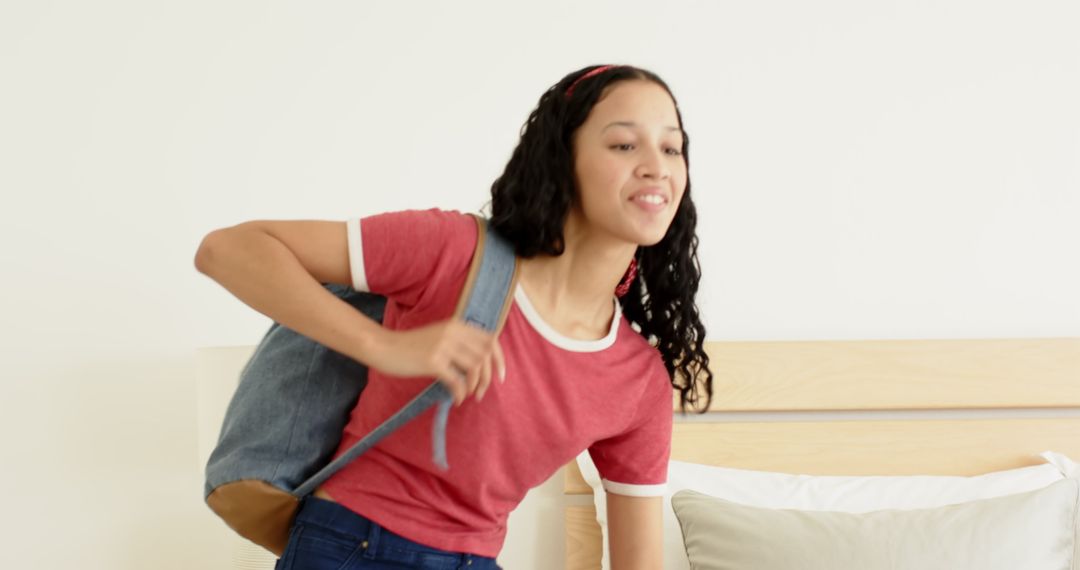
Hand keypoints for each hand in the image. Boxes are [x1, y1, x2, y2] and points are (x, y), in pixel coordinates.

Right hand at [366, 319, 506, 405]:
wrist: (384, 346)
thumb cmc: (410, 346)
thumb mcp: (439, 336)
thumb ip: (458, 343)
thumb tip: (480, 364)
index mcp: (457, 325)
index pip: (491, 339)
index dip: (500, 359)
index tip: (500, 376)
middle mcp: (453, 332)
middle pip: (485, 356)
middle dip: (488, 377)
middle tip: (482, 392)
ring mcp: (443, 346)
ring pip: (474, 368)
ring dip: (476, 386)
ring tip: (470, 396)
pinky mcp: (433, 361)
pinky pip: (457, 381)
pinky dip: (461, 393)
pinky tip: (457, 400)